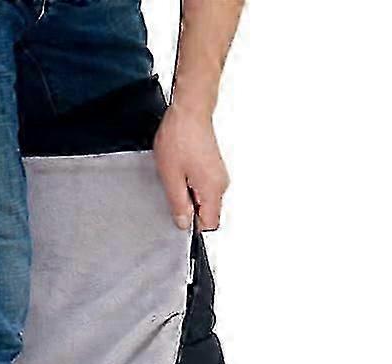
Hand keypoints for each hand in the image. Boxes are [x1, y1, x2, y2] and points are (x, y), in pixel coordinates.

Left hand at [154, 104, 229, 231]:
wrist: (190, 110)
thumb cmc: (180, 137)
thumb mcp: (171, 178)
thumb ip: (178, 205)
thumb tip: (183, 223)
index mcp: (213, 190)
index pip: (210, 224)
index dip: (193, 225)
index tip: (180, 215)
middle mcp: (221, 185)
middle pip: (207, 213)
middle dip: (189, 209)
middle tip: (174, 191)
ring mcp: (219, 176)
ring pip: (204, 200)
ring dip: (189, 195)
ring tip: (177, 176)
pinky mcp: (213, 168)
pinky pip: (203, 187)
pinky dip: (191, 184)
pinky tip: (181, 170)